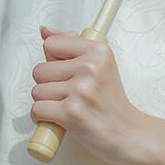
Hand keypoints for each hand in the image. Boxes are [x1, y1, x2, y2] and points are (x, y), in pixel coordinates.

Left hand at [30, 24, 143, 164]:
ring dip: (46, 103)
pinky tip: (58, 120)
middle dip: (48, 85)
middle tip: (69, 95)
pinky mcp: (72, 112)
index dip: (54, 61)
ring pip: (36, 91)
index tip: (68, 74)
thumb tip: (44, 30)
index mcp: (98, 51)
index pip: (51, 44)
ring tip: (67, 108)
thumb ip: (71, 45)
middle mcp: (90, 67)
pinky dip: (42, 118)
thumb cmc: (111, 102)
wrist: (128, 134)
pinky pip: (37, 109)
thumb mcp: (100, 66)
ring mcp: (81, 90)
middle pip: (39, 70)